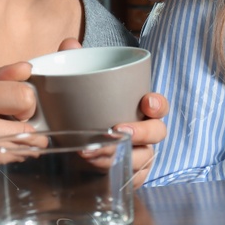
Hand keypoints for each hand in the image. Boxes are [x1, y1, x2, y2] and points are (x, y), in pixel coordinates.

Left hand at [50, 38, 166, 186]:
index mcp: (138, 110)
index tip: (146, 102)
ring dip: (120, 155)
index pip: (158, 106)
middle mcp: (144, 133)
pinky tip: (99, 171)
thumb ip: (73, 65)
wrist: (66, 148)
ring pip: (143, 158)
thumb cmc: (80, 115)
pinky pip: (133, 180)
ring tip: (92, 153)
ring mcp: (138, 156)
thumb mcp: (73, 89)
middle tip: (116, 130)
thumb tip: (70, 43)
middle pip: (158, 133)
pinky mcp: (128, 176)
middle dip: (141, 133)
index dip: (157, 104)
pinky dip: (120, 176)